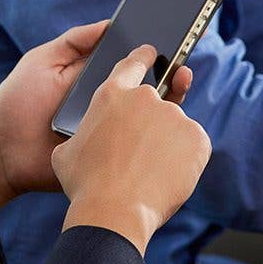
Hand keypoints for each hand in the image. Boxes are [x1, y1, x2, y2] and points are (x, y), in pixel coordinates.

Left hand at [0, 22, 191, 221]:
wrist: (3, 153)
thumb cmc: (17, 104)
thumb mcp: (41, 62)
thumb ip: (73, 42)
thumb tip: (109, 24)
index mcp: (96, 79)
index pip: (131, 60)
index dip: (153, 46)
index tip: (177, 27)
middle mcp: (110, 101)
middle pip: (149, 84)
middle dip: (171, 66)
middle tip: (186, 50)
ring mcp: (114, 128)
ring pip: (152, 112)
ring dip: (173, 93)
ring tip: (183, 75)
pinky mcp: (112, 153)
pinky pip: (141, 143)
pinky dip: (159, 130)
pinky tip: (170, 113)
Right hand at [52, 45, 209, 254]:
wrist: (114, 211)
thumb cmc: (85, 184)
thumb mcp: (66, 154)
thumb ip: (80, 136)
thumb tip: (84, 141)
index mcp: (112, 94)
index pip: (132, 64)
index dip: (143, 57)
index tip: (153, 52)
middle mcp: (146, 98)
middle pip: (156, 102)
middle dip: (152, 124)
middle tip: (141, 153)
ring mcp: (174, 116)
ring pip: (175, 127)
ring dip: (167, 145)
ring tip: (150, 174)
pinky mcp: (196, 137)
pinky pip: (194, 146)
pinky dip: (186, 160)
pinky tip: (168, 178)